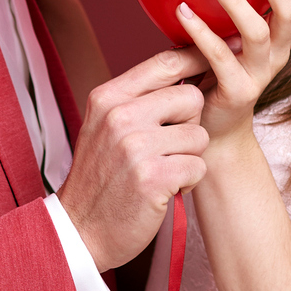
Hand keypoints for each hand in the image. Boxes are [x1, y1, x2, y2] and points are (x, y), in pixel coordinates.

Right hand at [55, 47, 211, 269]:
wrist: (79, 230)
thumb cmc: (101, 177)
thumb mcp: (105, 125)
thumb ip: (138, 97)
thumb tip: (185, 63)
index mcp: (108, 98)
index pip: (165, 61)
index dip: (196, 60)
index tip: (211, 63)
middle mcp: (120, 116)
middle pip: (191, 97)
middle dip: (190, 124)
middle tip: (169, 148)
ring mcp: (135, 147)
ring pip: (199, 136)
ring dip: (188, 158)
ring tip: (162, 172)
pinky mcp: (152, 178)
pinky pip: (199, 166)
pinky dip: (188, 182)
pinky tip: (166, 190)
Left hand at [175, 0, 290, 142]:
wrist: (214, 130)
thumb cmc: (218, 74)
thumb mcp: (235, 40)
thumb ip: (235, 11)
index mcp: (282, 39)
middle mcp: (278, 55)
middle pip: (290, 13)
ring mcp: (259, 75)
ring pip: (258, 33)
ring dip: (236, 1)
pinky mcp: (237, 91)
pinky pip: (220, 56)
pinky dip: (200, 31)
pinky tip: (182, 11)